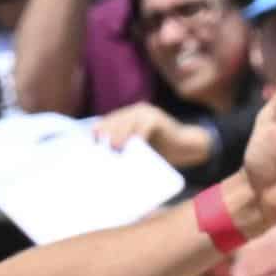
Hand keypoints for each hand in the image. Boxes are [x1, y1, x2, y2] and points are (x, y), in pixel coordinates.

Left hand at [94, 102, 212, 167]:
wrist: (184, 146)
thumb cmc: (159, 151)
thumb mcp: (137, 149)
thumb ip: (123, 149)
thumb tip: (104, 164)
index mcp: (125, 118)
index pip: (105, 123)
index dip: (97, 134)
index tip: (91, 146)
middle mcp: (133, 112)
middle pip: (114, 121)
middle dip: (107, 135)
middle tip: (102, 149)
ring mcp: (145, 112)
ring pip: (126, 123)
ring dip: (119, 136)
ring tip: (115, 149)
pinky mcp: (156, 118)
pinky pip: (143, 128)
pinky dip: (137, 138)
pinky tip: (133, 148)